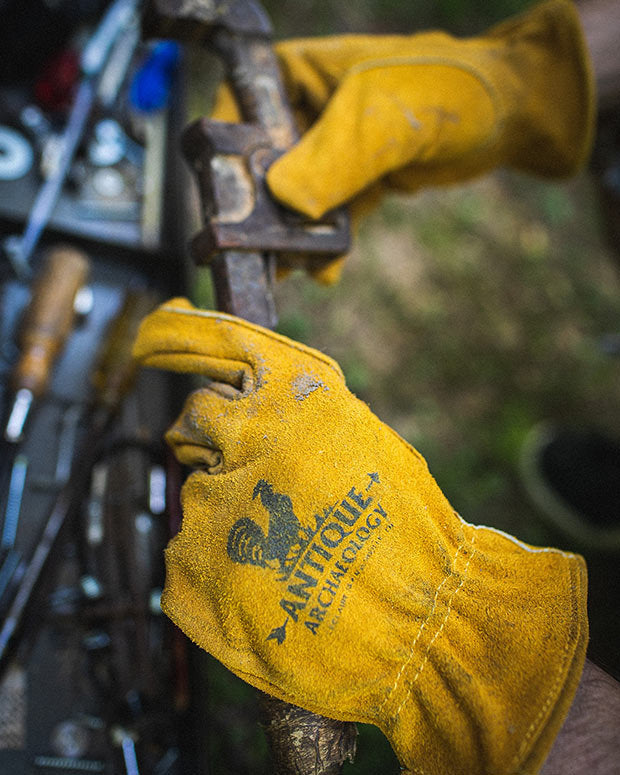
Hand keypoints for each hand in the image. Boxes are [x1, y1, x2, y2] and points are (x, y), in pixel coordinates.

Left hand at [134, 297, 587, 773]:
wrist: (420, 617)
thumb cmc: (404, 528)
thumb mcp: (358, 437)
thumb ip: (296, 412)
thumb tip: (246, 406)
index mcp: (294, 397)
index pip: (213, 341)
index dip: (172, 334)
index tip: (149, 341)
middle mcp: (247, 436)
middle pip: (194, 420)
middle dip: (210, 441)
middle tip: (252, 478)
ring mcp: (212, 503)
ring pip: (197, 490)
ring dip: (228, 511)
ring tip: (285, 548)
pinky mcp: (192, 565)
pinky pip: (190, 550)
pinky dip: (220, 563)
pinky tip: (268, 583)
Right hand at [213, 0, 593, 282]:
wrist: (506, 116)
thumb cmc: (447, 91)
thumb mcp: (384, 117)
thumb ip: (335, 157)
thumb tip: (286, 201)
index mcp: (296, 74)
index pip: (237, 113)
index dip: (229, 160)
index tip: (232, 207)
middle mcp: (303, 111)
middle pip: (261, 167)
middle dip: (262, 214)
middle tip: (262, 255)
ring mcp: (327, 150)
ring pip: (292, 201)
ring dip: (292, 238)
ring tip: (296, 268)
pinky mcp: (350, 181)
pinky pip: (325, 218)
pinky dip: (324, 245)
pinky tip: (326, 269)